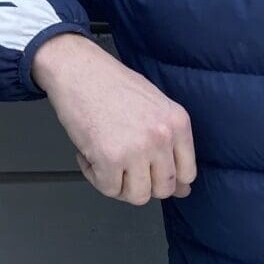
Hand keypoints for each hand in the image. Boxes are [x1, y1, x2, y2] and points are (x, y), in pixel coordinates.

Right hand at [32, 33, 195, 204]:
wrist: (76, 68)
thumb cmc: (109, 82)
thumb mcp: (153, 105)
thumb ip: (169, 144)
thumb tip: (183, 189)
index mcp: (177, 122)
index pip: (187, 173)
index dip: (168, 180)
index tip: (152, 175)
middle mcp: (161, 137)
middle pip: (163, 188)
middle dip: (141, 183)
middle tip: (123, 167)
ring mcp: (136, 149)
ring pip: (137, 195)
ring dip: (119, 184)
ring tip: (105, 161)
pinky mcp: (109, 158)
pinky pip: (108, 189)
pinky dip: (95, 176)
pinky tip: (88, 155)